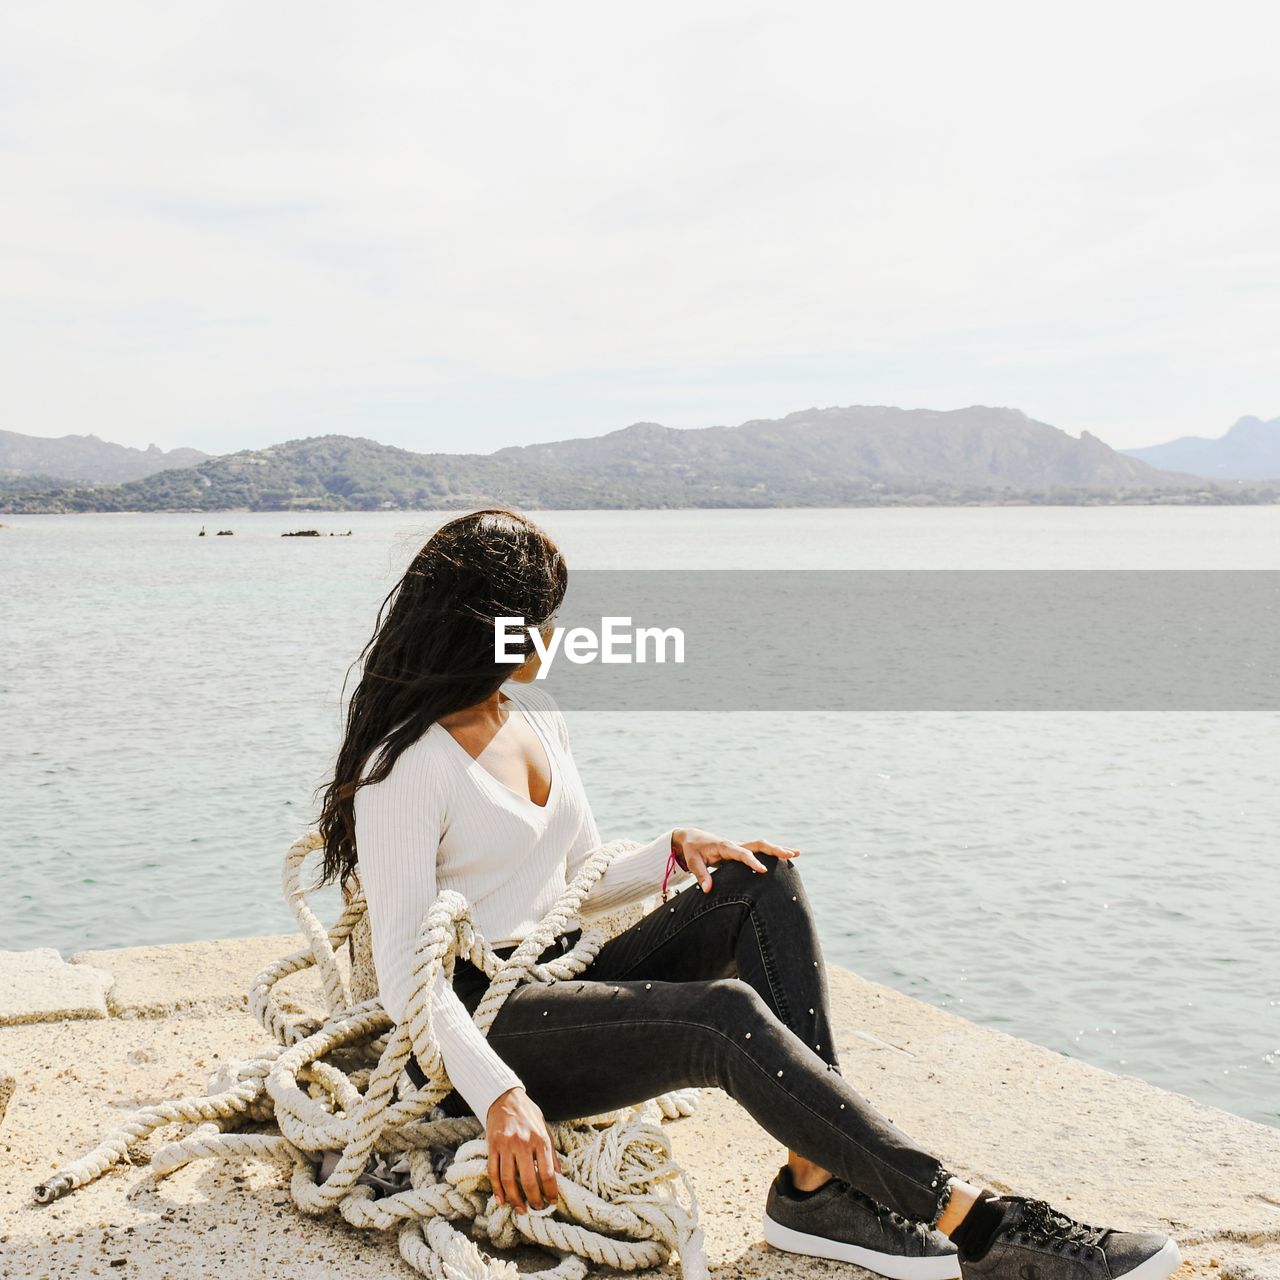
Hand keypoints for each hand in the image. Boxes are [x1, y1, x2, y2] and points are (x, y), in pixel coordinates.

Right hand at [486, 1085, 560, 1212]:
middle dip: (534, 1200)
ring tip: (521, 1209)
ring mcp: (506, 1145)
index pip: (547, 1173)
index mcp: (539, 1139)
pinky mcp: (492, 1146)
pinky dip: (497, 1189)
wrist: (505, 1097)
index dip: (551, 1191)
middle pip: (528, 1180)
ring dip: (515, 1199)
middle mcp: (523, 1143)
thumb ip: (552, 1153)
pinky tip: (502, 1200)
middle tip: (537, 1209)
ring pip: (508, 1180)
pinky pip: (493, 1172)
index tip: (553, 1202)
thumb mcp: (545, 1129)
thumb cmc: (528, 1114)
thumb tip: (560, 1177)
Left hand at [672, 827, 799, 893]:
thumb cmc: (693, 850)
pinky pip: (760, 852)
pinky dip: (773, 853)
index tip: (764, 870)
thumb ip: (700, 874)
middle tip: (790, 855)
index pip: (741, 853)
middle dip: (774, 849)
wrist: (693, 838)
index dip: (752, 861)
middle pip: (758, 845)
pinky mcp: (742, 852)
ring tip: (796, 853)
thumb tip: (708, 889)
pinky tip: (787, 857)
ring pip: (762, 846)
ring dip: (778, 849)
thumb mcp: (693, 861)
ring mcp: (740, 847)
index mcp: (725, 846)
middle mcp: (736, 845)